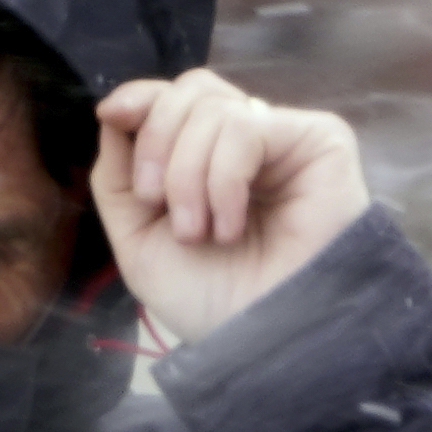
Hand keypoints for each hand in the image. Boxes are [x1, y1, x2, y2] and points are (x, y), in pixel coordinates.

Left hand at [91, 68, 371, 349]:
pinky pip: (246, 127)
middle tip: (155, 204)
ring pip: (213, 110)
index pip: (175, 98)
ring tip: (199, 233)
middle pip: (191, 91)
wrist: (259, 340)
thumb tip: (114, 111)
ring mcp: (285, 139)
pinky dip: (223, 179)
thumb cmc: (209, 300)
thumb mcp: (138, 238)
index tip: (112, 115)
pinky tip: (230, 226)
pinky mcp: (319, 141)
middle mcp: (248, 143)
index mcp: (208, 158)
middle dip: (157, 144)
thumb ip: (119, 174)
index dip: (141, 98)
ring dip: (187, 176)